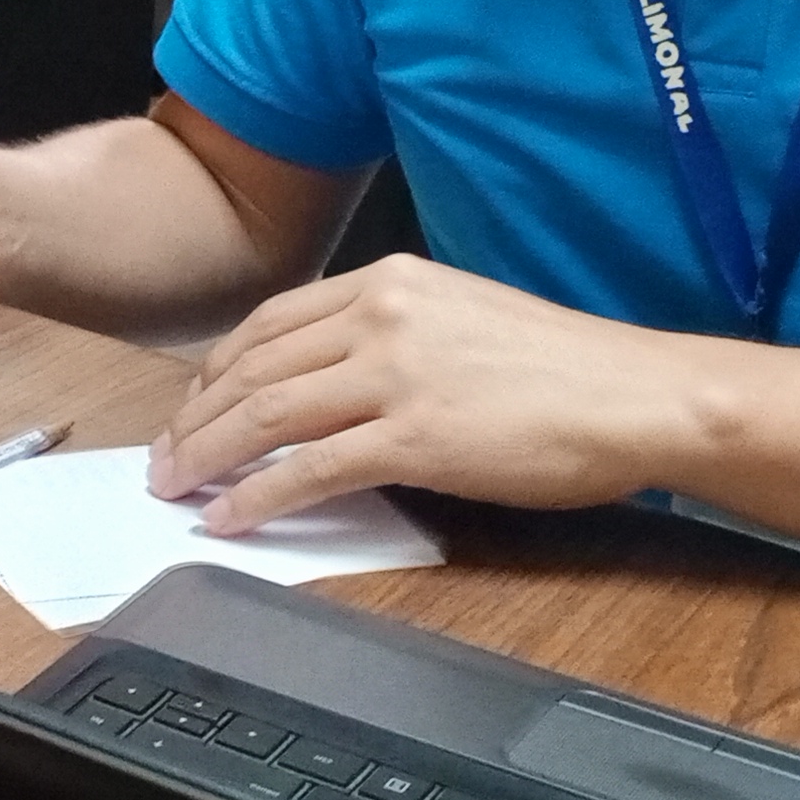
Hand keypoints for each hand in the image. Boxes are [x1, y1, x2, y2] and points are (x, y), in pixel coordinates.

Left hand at [151, 255, 700, 531]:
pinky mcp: (413, 437)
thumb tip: (333, 384)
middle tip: (164, 458)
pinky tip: (228, 518)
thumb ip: (392, 336)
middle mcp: (381, 315)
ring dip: (207, 457)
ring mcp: (394, 375)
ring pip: (265, 416)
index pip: (271, 322)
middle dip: (195, 418)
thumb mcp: (462, 318)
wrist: (635, 394)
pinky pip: (308, 470)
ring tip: (177, 489)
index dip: (216, 369)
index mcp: (389, 281)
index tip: (191, 404)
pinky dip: (256, 498)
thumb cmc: (566, 369)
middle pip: (252, 368)